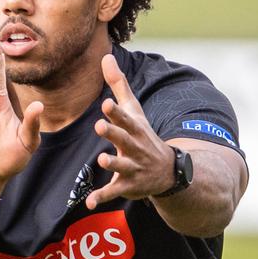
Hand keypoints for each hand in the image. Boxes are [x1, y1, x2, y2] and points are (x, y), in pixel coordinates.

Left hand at [86, 54, 173, 209]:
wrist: (167, 171)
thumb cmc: (144, 135)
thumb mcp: (135, 111)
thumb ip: (118, 86)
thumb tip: (106, 56)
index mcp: (134, 129)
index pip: (125, 119)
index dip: (116, 112)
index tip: (106, 104)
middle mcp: (135, 147)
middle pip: (123, 139)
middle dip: (113, 133)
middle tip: (100, 125)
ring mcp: (133, 167)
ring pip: (121, 165)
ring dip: (113, 163)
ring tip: (102, 160)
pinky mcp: (127, 185)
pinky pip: (114, 191)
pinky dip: (102, 197)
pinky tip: (90, 201)